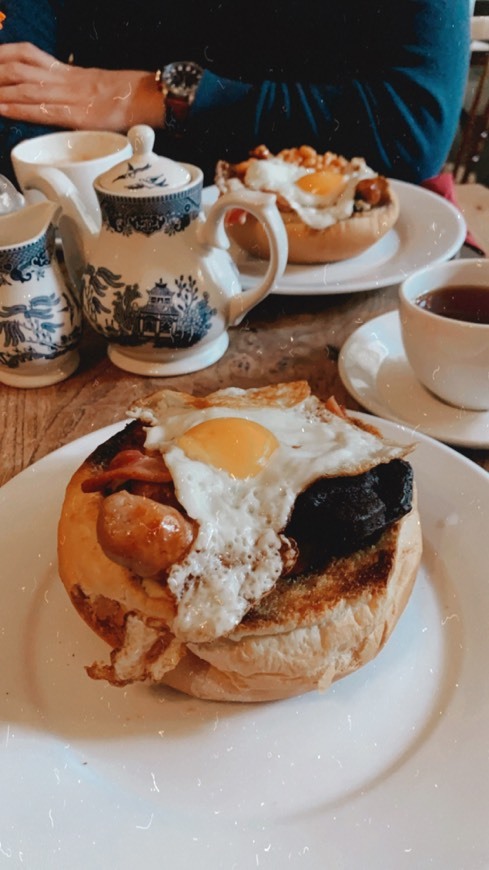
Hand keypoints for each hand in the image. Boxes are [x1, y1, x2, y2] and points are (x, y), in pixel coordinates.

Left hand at [0, 42, 162, 130]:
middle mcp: (64, 79)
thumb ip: (72, 91)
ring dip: (0, 90)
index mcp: (67, 71)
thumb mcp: (93, 87)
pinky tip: (2, 109)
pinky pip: (42, 110)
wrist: (146, 98)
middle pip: (18, 67)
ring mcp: (69, 96)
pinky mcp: (76, 115)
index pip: (26, 54)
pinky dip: (18, 109)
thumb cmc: (125, 96)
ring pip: (24, 86)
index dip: (3, 55)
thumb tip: (54, 100)